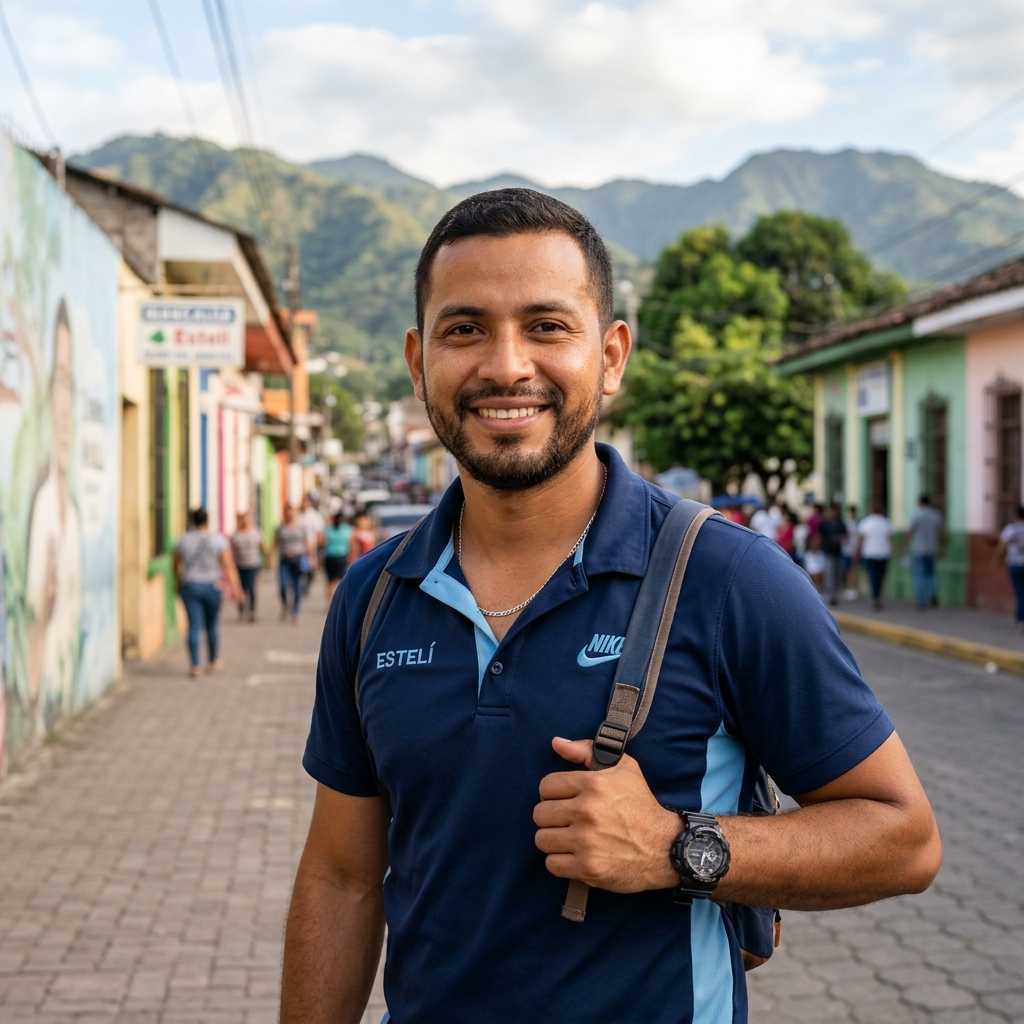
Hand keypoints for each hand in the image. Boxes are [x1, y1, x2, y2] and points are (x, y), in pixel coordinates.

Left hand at [533, 737, 680, 893]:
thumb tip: (556, 743)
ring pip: (542, 839)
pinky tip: (574, 856)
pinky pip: (552, 864)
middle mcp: (587, 811)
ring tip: (569, 839)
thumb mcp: (623, 768)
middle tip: (566, 821)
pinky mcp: (587, 868)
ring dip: (554, 840)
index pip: (546, 786)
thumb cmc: (641, 805)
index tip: (563, 800)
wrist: (665, 848)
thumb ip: (586, 750)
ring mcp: (586, 841)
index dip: (552, 793)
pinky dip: (560, 862)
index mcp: (592, 784)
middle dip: (551, 817)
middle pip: (540, 814)